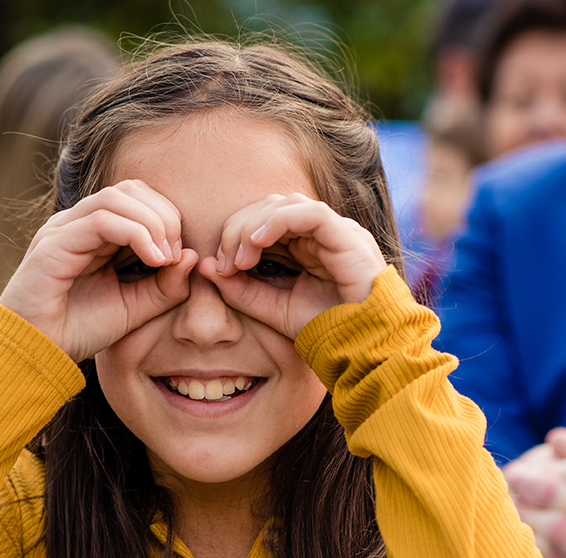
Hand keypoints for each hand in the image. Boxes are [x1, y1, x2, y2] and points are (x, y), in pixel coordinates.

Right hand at [0, 180, 197, 361]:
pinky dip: (135, 233)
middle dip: (164, 216)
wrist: (37, 352)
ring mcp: (64, 229)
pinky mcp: (54, 244)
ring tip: (163, 257)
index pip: (138, 198)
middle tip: (175, 254)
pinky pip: (101, 221)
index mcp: (95, 234)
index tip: (180, 256)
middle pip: (130, 190)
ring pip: (116, 198)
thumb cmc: (80, 330)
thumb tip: (192, 256)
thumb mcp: (135, 309)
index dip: (167, 218)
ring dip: (152, 223)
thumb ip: (165, 286)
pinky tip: (152, 259)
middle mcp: (78, 224)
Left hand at [199, 193, 386, 339]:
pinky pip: (309, 213)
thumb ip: (240, 290)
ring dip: (254, 226)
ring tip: (240, 258)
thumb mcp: (271, 309)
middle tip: (225, 263)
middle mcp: (319, 233)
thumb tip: (203, 266)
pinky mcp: (346, 235)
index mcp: (304, 245)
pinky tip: (257, 242)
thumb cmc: (324, 327)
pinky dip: (278, 221)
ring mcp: (334, 231)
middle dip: (238, 230)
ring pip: (285, 204)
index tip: (220, 268)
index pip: (262, 220)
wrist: (362, 345)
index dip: (235, 236)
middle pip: (269, 206)